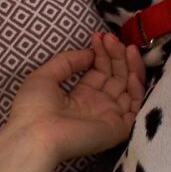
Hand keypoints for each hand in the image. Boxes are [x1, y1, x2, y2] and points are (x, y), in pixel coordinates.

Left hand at [4, 32, 144, 162]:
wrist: (35, 135)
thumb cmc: (33, 108)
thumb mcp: (45, 76)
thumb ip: (68, 62)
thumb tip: (89, 53)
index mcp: (80, 97)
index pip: (99, 72)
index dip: (101, 53)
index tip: (99, 36)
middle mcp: (97, 105)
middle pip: (115, 77)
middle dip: (116, 55)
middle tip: (112, 38)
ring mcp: (110, 116)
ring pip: (129, 88)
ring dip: (130, 66)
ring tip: (127, 47)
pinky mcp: (119, 127)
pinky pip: (135, 105)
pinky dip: (137, 87)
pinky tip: (130, 71)